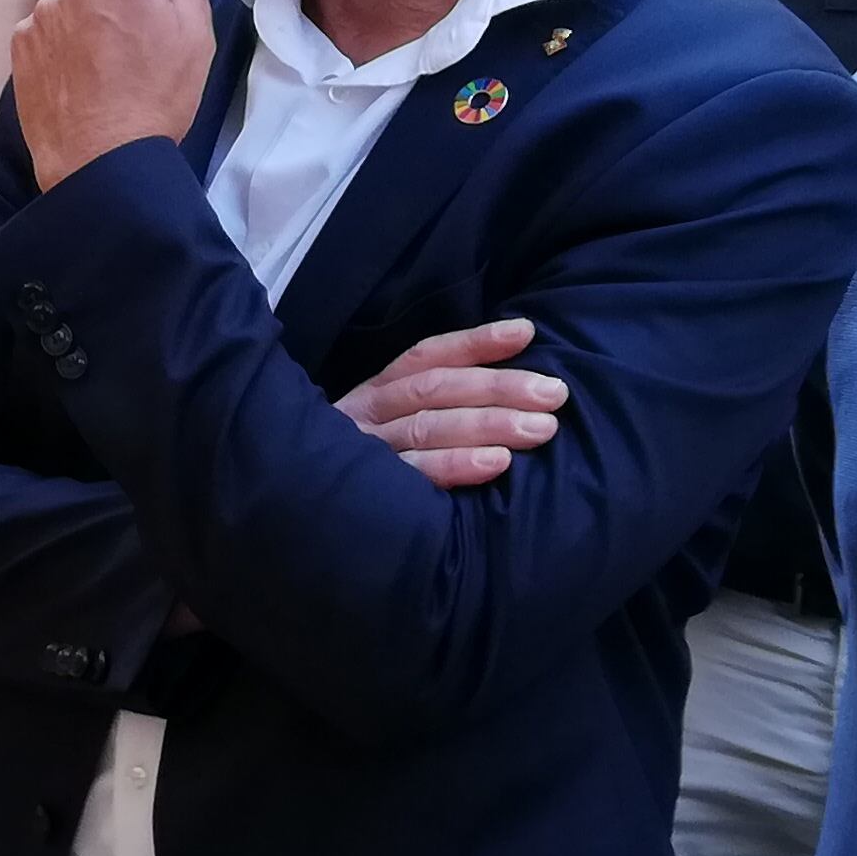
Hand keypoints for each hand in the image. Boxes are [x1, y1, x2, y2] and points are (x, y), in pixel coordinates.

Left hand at [13, 0, 218, 192]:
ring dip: (100, 6)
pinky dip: (72, 33)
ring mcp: (43, 11)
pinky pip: (54, 20)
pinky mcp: (22, 41)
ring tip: (117, 56)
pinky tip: (88, 70)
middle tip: (153, 17)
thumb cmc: (156, 101)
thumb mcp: (194, 37)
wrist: (99, 164)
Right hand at [335, 318, 566, 489]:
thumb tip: (506, 375)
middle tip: (554, 395)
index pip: (427, 357)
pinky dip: (458, 465)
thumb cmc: (371, 472)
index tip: (526, 333)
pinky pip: (417, 475)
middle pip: (436, 390)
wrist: (302, 522)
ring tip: (540, 429)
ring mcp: (366, 454)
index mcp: (375, 393)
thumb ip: (435, 405)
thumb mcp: (389, 428)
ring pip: (429, 427)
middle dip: (499, 388)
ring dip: (490, 425)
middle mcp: (368, 416)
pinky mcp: (371, 494)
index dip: (475, 343)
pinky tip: (497, 464)